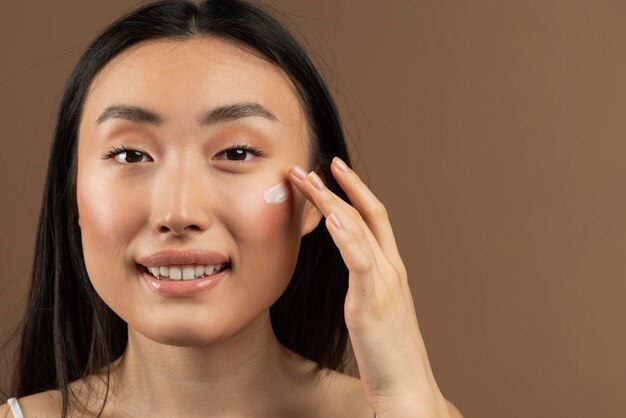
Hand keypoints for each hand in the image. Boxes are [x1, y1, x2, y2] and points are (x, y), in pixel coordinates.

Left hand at [288, 157, 454, 417]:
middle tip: (311, 166)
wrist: (408, 389)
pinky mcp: (372, 302)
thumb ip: (367, 286)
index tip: (333, 170)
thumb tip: (352, 272)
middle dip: (338, 186)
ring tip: (307, 181)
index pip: (374, 218)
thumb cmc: (389, 355)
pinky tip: (329, 216)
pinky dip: (345, 235)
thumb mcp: (377, 311)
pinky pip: (359, 260)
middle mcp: (391, 269)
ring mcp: (384, 283)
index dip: (355, 190)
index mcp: (392, 270)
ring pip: (358, 229)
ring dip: (330, 201)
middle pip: (365, 214)